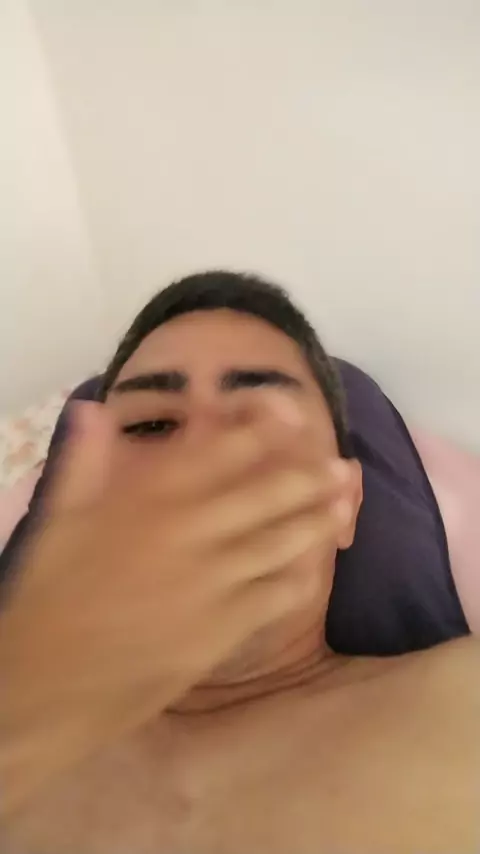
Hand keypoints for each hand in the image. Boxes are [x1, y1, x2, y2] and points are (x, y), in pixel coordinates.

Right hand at [0, 396, 348, 811]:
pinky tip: (314, 568)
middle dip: (309, 476)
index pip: (221, 450)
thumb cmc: (51, 596)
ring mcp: (213, 581)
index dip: (264, 428)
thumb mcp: (59, 520)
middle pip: (266, 494)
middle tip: (343, 467)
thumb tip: (95, 409)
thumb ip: (85, 461)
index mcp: (150, 498)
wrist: (54, 681)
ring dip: (318, 521)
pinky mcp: (223, 627)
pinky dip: (299, 577)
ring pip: (281, 542)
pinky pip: (276, 595)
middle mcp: (191, 531)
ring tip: (347, 506)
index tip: (294, 414)